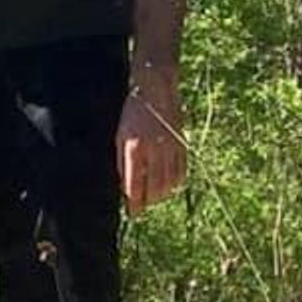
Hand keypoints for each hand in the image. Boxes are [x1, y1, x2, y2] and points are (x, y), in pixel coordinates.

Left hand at [116, 74, 186, 215]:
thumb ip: (123, 163)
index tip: (132, 212)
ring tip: (153, 195)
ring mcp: (171, 148)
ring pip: (170, 184)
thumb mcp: (119, 136)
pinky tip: (167, 183)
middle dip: (148, 201)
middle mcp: (155, 150)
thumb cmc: (133, 112)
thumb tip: (126, 187)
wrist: (156, 88)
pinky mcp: (182, 145)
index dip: (134, 204)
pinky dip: (174, 182)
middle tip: (142, 204)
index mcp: (134, 148)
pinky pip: (181, 172)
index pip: (135, 186)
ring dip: (161, 194)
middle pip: (155, 189)